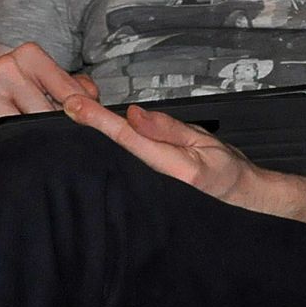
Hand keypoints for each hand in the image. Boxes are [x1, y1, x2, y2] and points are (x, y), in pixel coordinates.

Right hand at [0, 42, 97, 150]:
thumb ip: (76, 90)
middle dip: (52, 134)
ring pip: (18, 127)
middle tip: (54, 148)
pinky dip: (2, 152)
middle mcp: (4, 64)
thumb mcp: (45, 90)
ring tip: (31, 151)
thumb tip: (93, 102)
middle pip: (43, 113)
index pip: (66, 89)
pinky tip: (5, 153)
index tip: (80, 130)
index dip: (77, 114)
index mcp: (29, 56)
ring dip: (27, 145)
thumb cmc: (13, 103)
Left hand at [62, 95, 257, 204]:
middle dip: (88, 130)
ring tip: (73, 117)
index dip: (98, 121)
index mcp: (173, 168)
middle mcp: (157, 184)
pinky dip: (108, 155)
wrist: (241, 200)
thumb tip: (134, 115)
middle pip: (114, 152)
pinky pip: (125, 171)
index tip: (75, 106)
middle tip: (63, 106)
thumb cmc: (226, 172)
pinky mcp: (147, 196)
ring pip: (116, 162)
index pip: (127, 139)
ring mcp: (150, 193)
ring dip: (95, 141)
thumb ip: (167, 129)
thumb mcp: (204, 140)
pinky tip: (93, 142)